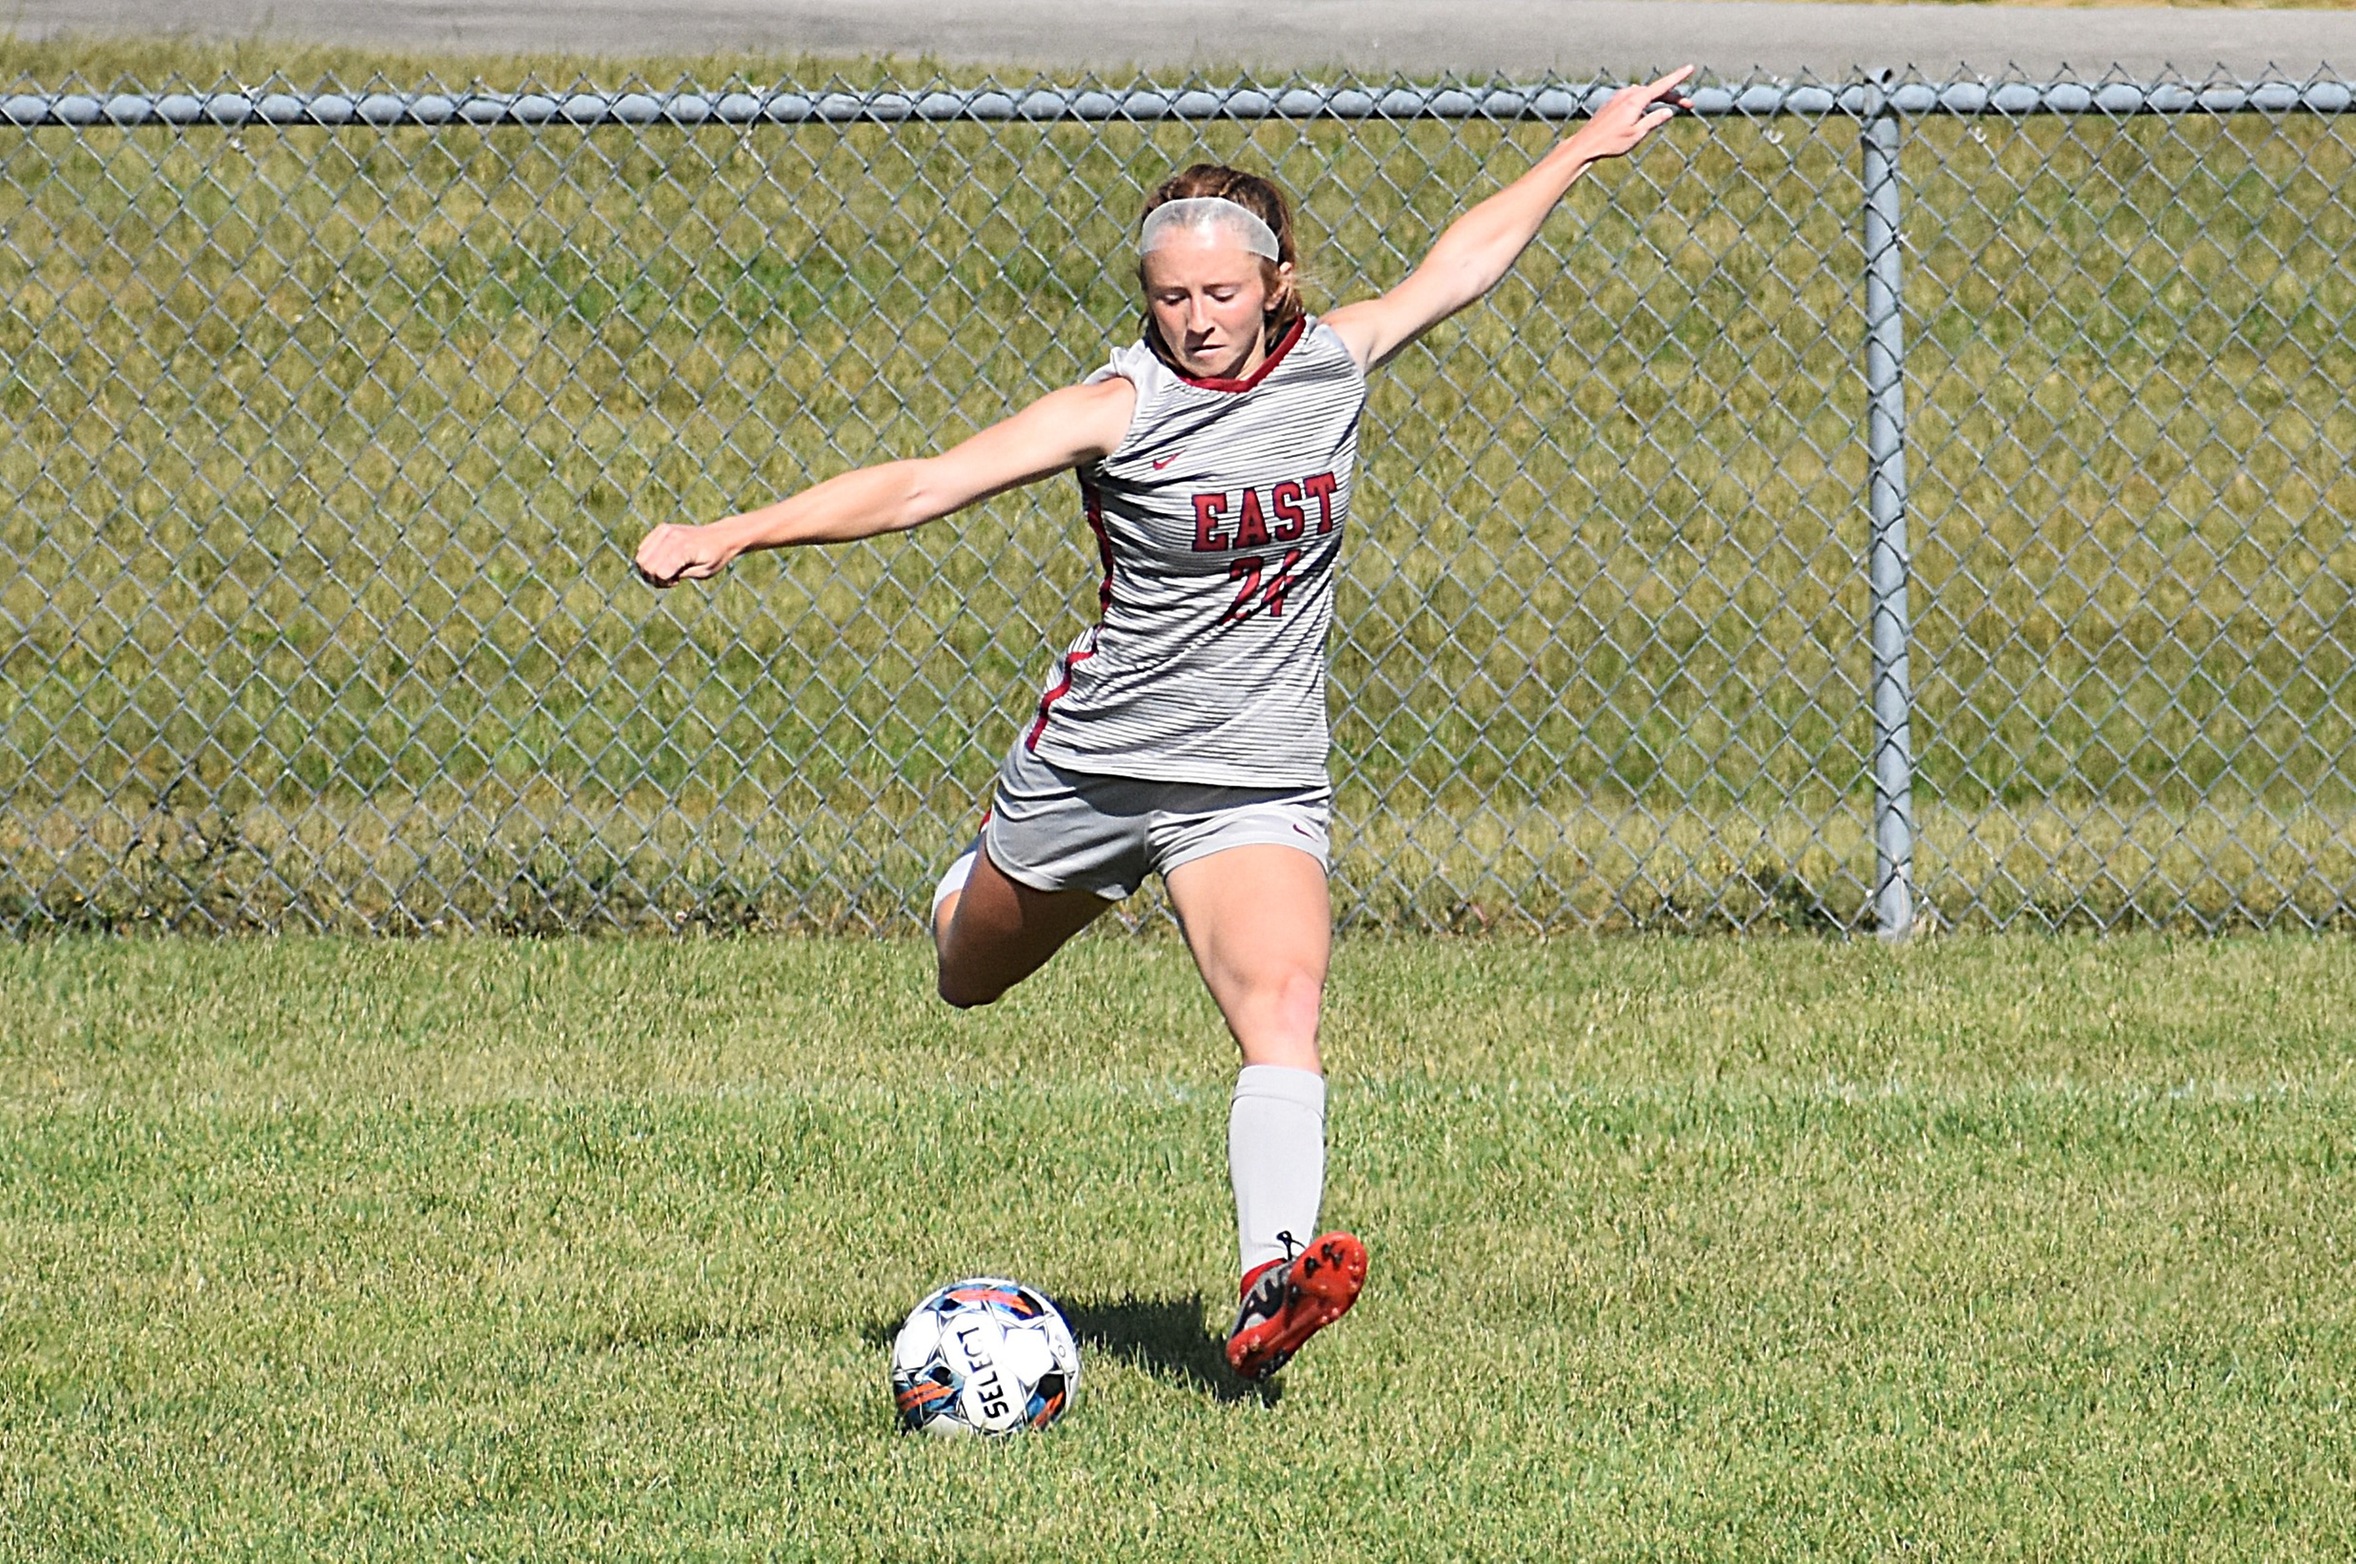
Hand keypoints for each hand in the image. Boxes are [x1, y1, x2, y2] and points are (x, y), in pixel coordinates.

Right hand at [634, 521, 734, 587]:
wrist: (721, 536)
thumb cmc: (715, 557)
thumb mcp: (703, 572)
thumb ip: (681, 574)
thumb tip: (658, 574)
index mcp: (684, 549)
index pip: (659, 572)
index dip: (664, 583)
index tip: (676, 582)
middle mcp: (672, 537)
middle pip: (646, 566)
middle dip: (654, 578)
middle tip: (670, 579)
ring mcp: (665, 531)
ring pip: (640, 557)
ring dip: (649, 569)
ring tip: (666, 570)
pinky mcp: (662, 528)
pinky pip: (643, 548)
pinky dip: (649, 559)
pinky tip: (663, 560)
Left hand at [1570, 66, 1694, 163]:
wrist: (1586, 144)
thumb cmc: (1611, 142)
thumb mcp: (1637, 134)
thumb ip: (1654, 121)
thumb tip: (1668, 111)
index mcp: (1636, 101)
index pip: (1662, 86)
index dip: (1678, 77)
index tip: (1690, 68)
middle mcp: (1628, 94)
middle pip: (1656, 91)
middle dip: (1674, 97)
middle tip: (1689, 106)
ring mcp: (1620, 97)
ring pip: (1645, 94)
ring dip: (1660, 98)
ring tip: (1672, 107)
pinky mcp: (1614, 102)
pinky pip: (1635, 97)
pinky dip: (1646, 101)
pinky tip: (1649, 107)